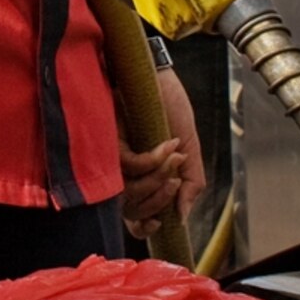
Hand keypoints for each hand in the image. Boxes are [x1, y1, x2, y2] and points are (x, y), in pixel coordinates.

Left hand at [118, 64, 208, 242]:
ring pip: (130, 192)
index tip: (160, 223)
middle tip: (177, 180)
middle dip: (160, 200)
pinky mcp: (107, 141)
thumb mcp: (189, 145)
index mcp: (138, 177)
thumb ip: (192, 182)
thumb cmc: (168, 105)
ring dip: (159, 178)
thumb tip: (182, 217)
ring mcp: (110, 157)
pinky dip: (153, 159)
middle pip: (132, 211)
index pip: (132, 218)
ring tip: (174, 155)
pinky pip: (130, 166)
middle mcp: (120, 172)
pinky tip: (167, 144)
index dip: (144, 228)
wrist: (157, 71)